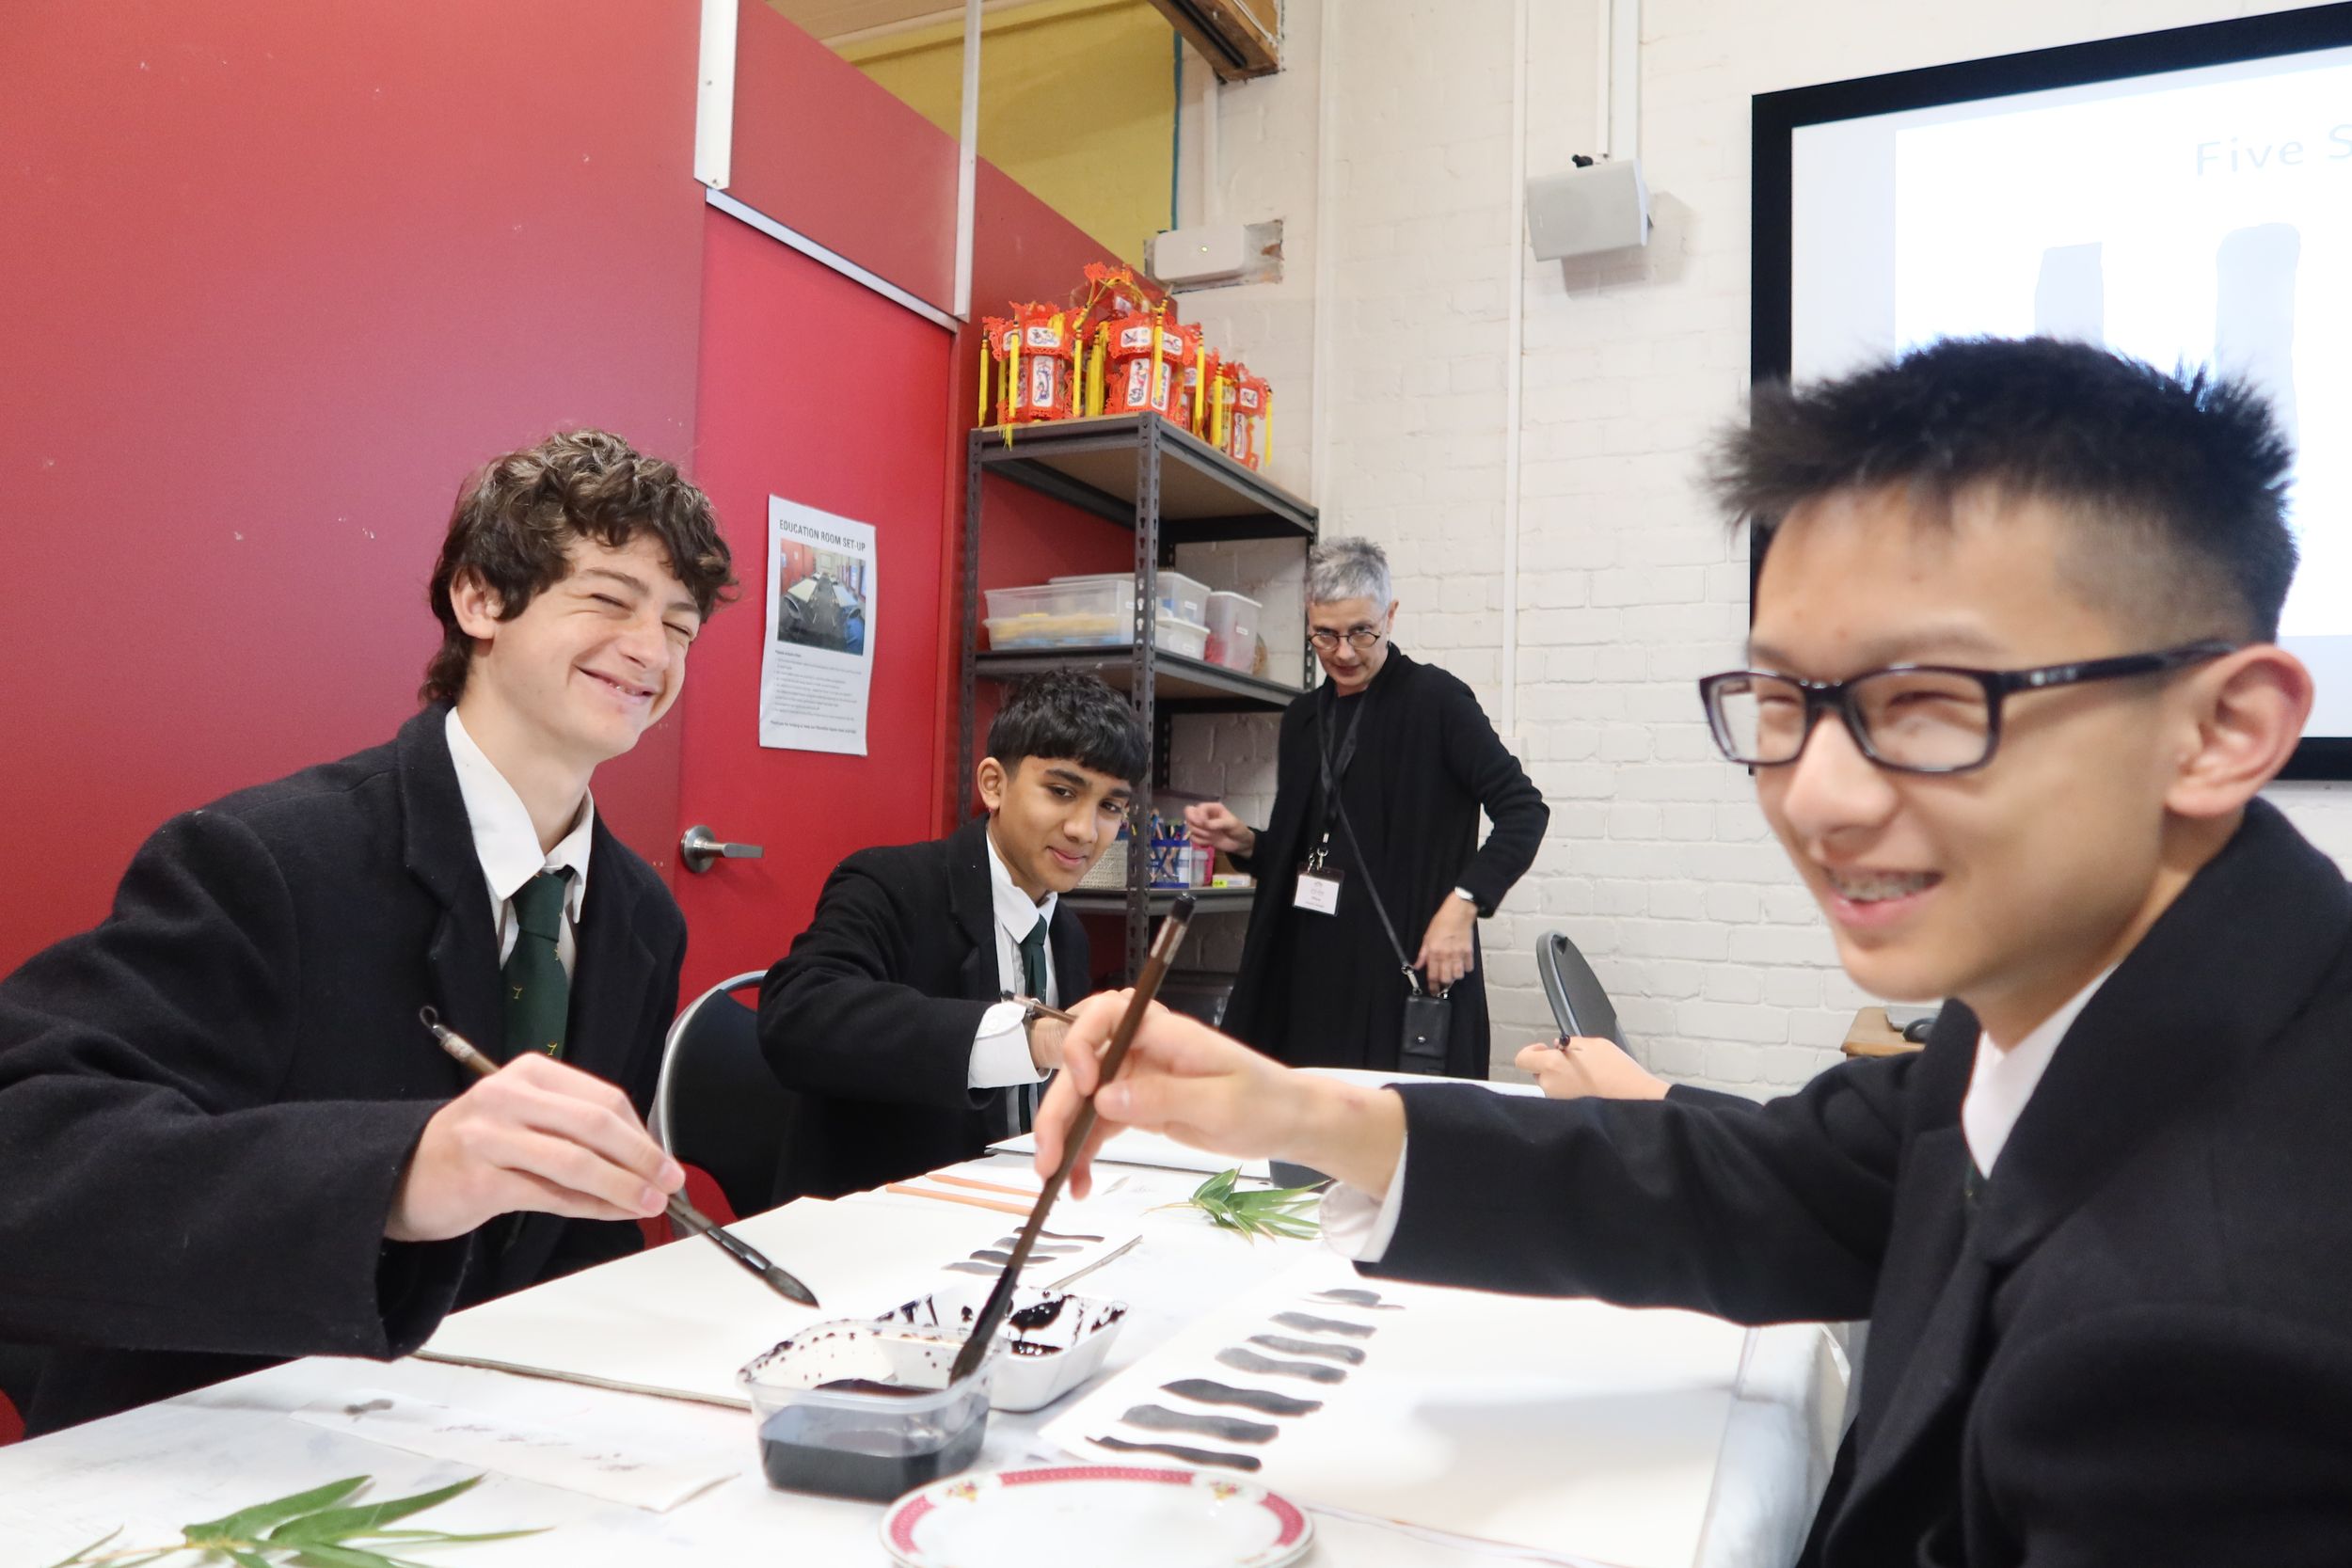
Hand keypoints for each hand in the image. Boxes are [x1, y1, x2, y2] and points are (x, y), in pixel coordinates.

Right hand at [386, 1054, 683, 1241]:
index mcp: (529, 1073)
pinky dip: (588, 1207)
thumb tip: (645, 1161)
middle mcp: (508, 1096)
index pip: (603, 1099)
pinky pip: (550, 1194)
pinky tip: (609, 1214)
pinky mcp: (480, 1179)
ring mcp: (490, 1136)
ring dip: (622, 1187)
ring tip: (648, 1204)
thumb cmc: (475, 1149)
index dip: (642, 1133)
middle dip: (642, 1157)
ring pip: (576, 1162)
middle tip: (670, 1182)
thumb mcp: (526, 1121)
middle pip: (596, 1125)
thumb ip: (579, 1132)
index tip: (665, 1161)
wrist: (399, 1175)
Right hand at [1032, 991, 1405, 1200]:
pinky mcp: (1139, 1104)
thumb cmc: (1265, 1102)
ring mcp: (1138, 1076)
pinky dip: (1084, 1151)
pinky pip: (1099, 1124)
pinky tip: (1078, 1181)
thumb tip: (1106, 1098)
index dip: (1082, 1042)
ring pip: (1083, 1100)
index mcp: (1165, 1033)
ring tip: (1056, 1180)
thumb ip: (1162, 1098)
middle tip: (1048, 1158)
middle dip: (1059, 1110)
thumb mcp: (1220, 1104)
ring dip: (1064, 1137)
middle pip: (1082, 1068)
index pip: (1106, 1014)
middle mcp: (1144, 1048)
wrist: (1288, 1121)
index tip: (1084, 1085)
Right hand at [1184, 801, 1255, 857]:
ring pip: (1190, 827)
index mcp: (1212, 808)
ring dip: (1200, 834)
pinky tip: (1209, 843)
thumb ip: (1217, 823)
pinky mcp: (1201, 837)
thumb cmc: (1238, 829)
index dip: (1198, 815)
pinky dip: (1200, 842)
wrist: (1240, 843)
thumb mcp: (1231, 823)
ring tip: (1212, 837)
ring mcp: (1202, 826)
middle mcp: (1205, 815)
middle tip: (1202, 828)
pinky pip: (1193, 838)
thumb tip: (1204, 824)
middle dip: (1194, 823)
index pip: (1199, 808)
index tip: (1203, 823)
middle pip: (1189, 814)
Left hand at [1415, 897, 1476, 988]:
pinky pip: (1468, 967)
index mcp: (1434, 952)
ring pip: (1458, 975)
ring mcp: (1458, 954)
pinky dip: (1466, 968)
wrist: (1458, 913)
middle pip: (1446, 978)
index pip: (1432, 975)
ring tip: (1453, 972)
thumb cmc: (1442, 922)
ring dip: (1455, 976)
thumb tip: (1417, 966)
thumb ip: (1422, 954)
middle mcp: (1446, 955)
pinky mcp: (1469, 952)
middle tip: (1443, 982)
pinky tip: (1462, 964)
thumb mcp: (1427, 937)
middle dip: (1444, 983)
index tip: (1433, 990)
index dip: (1432, 986)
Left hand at [1513, 1036, 1670, 1100]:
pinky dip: (1569, 1089)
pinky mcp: (1567, 1111)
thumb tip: (1555, 1047)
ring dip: (1561, 1078)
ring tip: (1586, 1075)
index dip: (1531, 1051)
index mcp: (1551, 1065)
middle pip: (1538, 1072)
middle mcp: (1548, 1085)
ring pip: (1551, 1084)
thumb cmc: (1615, 1069)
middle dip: (1551, 1065)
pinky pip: (1561, 1096)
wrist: (1634, 1100)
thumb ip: (1571, 1044)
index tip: (1547, 1048)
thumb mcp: (1595, 1045)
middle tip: (1574, 1062)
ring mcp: (1557, 1101)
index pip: (1523, 1059)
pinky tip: (1589, 1087)